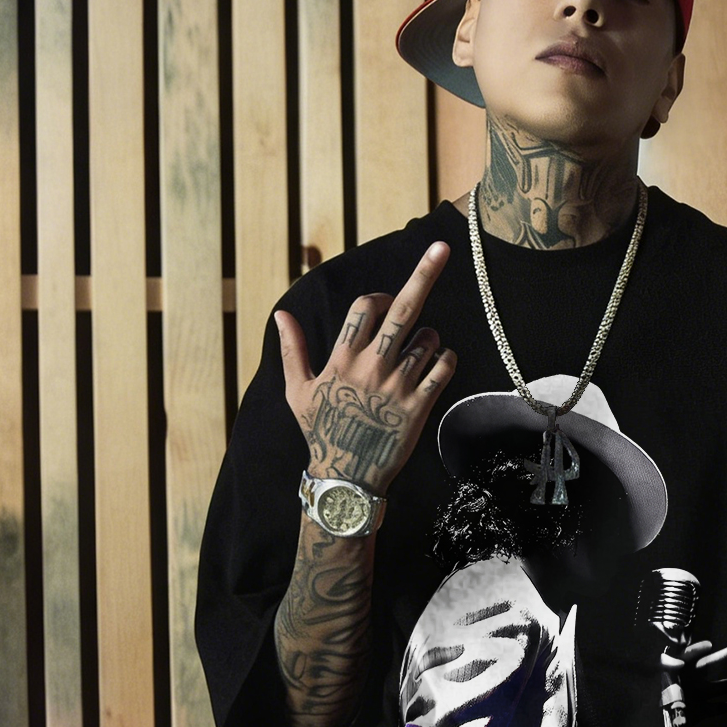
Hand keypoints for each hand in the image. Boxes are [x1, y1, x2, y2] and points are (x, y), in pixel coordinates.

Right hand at [276, 241, 456, 493]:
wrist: (347, 477)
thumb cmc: (321, 432)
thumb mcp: (298, 392)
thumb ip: (293, 351)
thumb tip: (281, 315)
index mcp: (342, 359)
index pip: (366, 306)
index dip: (378, 297)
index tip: (382, 303)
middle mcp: (372, 367)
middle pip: (403, 309)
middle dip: (424, 274)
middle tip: (442, 249)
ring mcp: (398, 386)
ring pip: (428, 338)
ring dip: (428, 337)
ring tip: (415, 354)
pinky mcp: (420, 406)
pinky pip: (445, 366)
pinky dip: (445, 358)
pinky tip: (436, 364)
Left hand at [642, 627, 726, 723]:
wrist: (651, 720)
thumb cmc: (650, 693)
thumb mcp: (655, 675)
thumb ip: (665, 666)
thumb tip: (679, 661)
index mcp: (678, 669)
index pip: (690, 655)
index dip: (698, 649)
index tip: (709, 645)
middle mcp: (690, 679)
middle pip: (709, 665)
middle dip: (724, 656)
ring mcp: (695, 696)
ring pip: (716, 687)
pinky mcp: (698, 712)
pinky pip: (712, 709)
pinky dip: (720, 708)